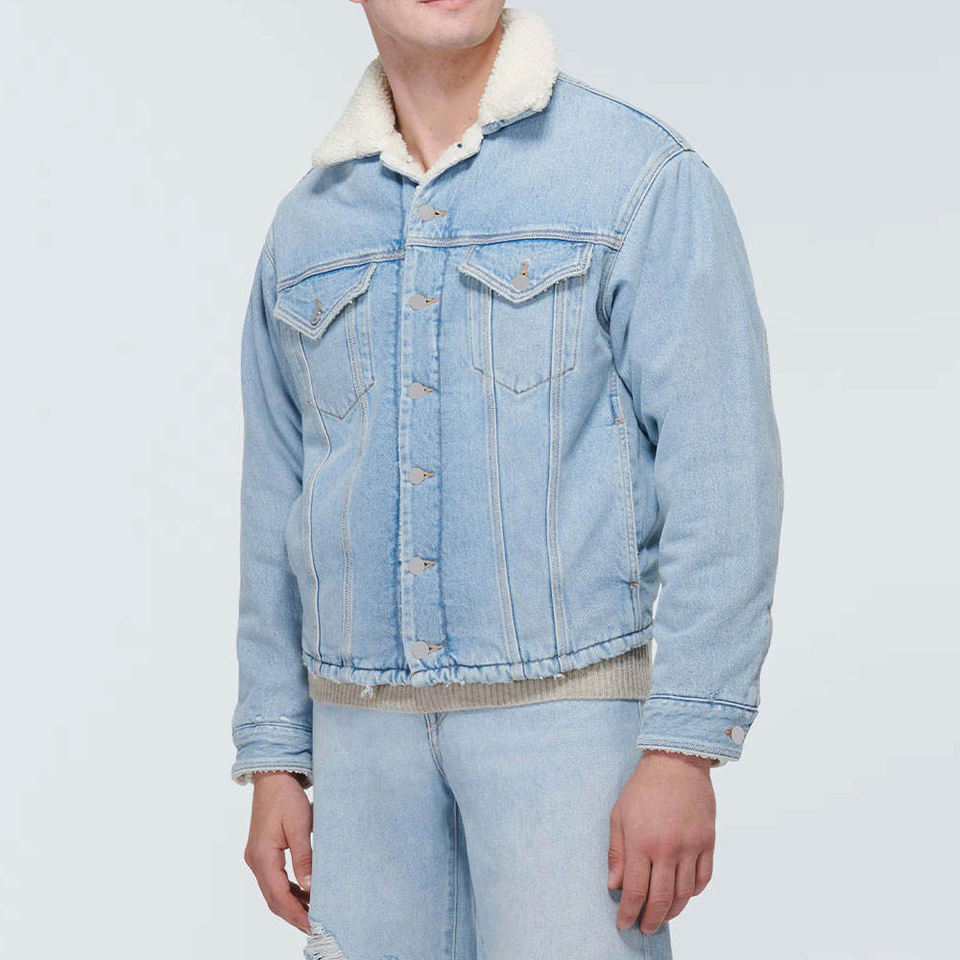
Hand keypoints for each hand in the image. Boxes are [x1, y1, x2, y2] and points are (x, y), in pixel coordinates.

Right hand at [244, 771, 313, 933]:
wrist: (272, 777)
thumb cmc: (286, 797)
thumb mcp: (299, 825)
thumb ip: (304, 857)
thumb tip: (310, 887)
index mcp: (262, 857)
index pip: (280, 896)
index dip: (297, 913)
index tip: (314, 925)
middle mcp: (255, 861)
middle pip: (274, 899)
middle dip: (294, 915)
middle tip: (316, 926)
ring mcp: (256, 858)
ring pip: (273, 891)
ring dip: (292, 904)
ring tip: (314, 913)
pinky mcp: (262, 853)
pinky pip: (274, 880)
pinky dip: (288, 891)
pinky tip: (305, 893)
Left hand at [607, 750, 716, 933]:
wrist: (676, 762)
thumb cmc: (643, 787)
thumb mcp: (619, 815)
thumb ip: (617, 852)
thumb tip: (615, 885)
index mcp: (641, 842)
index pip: (635, 891)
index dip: (629, 913)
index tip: (624, 924)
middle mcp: (667, 849)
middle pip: (661, 900)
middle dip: (651, 920)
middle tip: (645, 927)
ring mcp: (690, 847)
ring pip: (685, 895)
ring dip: (673, 912)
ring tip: (662, 916)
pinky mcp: (708, 842)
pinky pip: (704, 879)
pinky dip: (694, 893)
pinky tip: (684, 894)